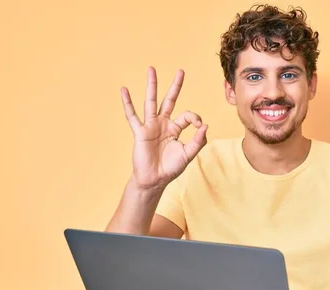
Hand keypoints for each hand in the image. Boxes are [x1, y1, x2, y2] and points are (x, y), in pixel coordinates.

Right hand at [121, 67, 207, 190]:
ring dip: (152, 85)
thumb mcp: (188, 154)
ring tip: (152, 69)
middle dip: (176, 86)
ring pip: (151, 101)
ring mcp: (151, 126)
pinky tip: (124, 90)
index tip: (199, 126)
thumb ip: (198, 141)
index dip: (196, 119)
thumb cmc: (171, 168)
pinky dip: (127, 103)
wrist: (154, 179)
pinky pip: (132, 115)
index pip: (188, 116)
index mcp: (176, 129)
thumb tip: (205, 126)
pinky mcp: (140, 132)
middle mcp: (163, 124)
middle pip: (170, 100)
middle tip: (181, 71)